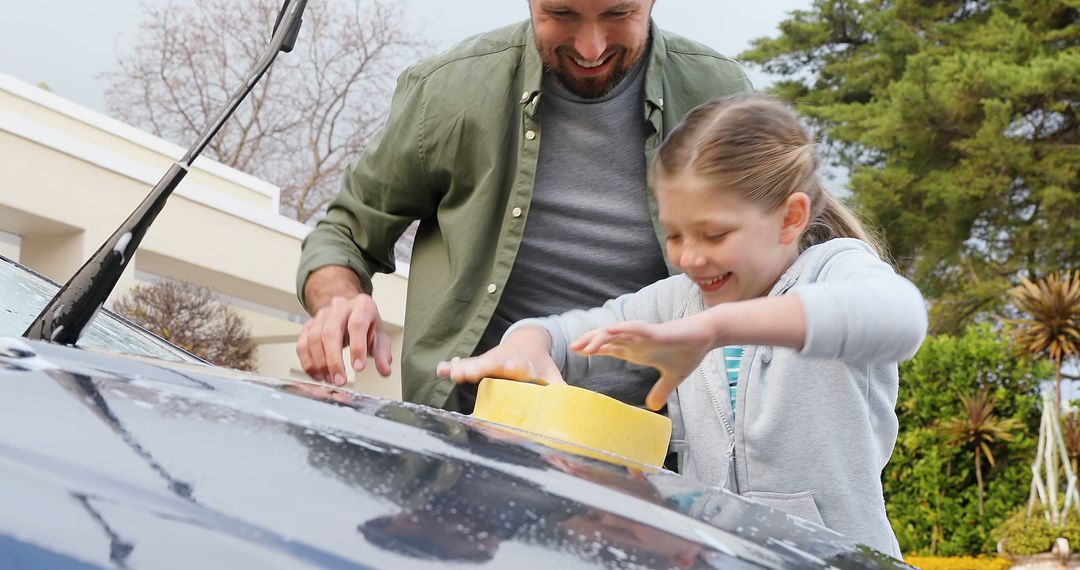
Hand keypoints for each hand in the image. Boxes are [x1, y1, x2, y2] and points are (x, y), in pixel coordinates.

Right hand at [296, 292, 392, 386]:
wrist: (350, 311)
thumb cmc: (366, 323)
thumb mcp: (379, 336)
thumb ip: (382, 353)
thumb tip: (385, 370)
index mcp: (361, 306)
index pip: (357, 325)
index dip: (357, 348)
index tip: (359, 368)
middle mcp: (339, 308)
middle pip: (330, 332)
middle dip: (334, 360)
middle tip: (340, 380)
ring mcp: (321, 315)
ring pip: (314, 338)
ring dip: (320, 363)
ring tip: (330, 379)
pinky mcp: (308, 325)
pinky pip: (302, 344)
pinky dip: (308, 362)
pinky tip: (318, 375)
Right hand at [436, 327, 565, 386]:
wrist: (527, 342)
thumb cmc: (539, 364)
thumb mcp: (550, 374)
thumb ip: (558, 388)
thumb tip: (571, 407)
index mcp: (522, 363)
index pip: (519, 366)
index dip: (515, 367)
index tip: (511, 367)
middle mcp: (503, 361)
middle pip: (490, 364)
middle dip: (480, 368)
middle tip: (469, 373)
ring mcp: (489, 360)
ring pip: (474, 364)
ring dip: (462, 368)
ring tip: (450, 373)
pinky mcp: (480, 363)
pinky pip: (464, 366)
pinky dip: (451, 367)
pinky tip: (439, 370)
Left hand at [570, 316, 715, 410]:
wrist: (705, 338)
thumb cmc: (688, 352)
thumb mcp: (672, 378)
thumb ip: (660, 391)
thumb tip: (653, 407)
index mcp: (637, 349)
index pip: (610, 347)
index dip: (594, 349)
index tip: (578, 353)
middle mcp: (635, 340)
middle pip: (605, 339)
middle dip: (588, 342)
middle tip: (572, 348)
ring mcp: (642, 334)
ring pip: (612, 333)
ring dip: (596, 338)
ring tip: (582, 347)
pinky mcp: (651, 331)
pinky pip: (629, 329)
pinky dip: (616, 331)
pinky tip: (604, 335)